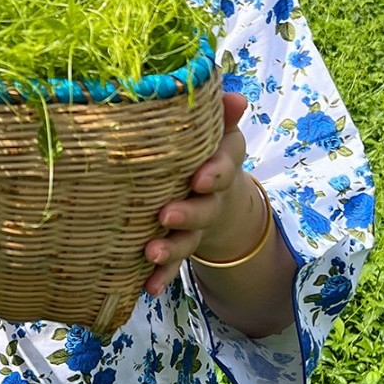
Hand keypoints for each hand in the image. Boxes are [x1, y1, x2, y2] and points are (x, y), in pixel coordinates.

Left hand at [143, 92, 250, 296]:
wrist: (212, 190)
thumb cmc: (204, 149)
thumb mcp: (215, 130)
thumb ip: (221, 114)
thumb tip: (236, 96)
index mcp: (219, 165)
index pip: (223, 166)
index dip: (214, 173)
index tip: (199, 178)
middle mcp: (209, 198)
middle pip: (204, 208)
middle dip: (187, 214)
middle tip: (165, 215)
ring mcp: (194, 225)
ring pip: (187, 239)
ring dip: (171, 249)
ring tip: (151, 254)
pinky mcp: (178, 243)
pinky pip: (172, 263)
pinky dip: (161, 276)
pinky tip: (147, 287)